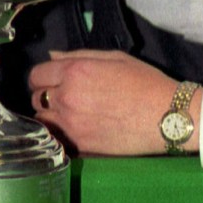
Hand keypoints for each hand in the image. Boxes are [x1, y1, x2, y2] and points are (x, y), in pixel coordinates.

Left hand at [28, 50, 202, 155]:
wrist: (166, 116)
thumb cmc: (144, 81)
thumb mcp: (114, 58)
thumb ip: (78, 55)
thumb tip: (52, 57)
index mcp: (75, 72)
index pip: (36, 74)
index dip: (43, 76)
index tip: (52, 79)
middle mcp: (67, 98)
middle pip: (36, 99)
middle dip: (46, 95)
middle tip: (63, 96)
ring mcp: (72, 126)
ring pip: (42, 122)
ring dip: (50, 117)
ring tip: (67, 115)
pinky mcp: (81, 146)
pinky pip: (57, 140)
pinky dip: (60, 135)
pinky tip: (74, 130)